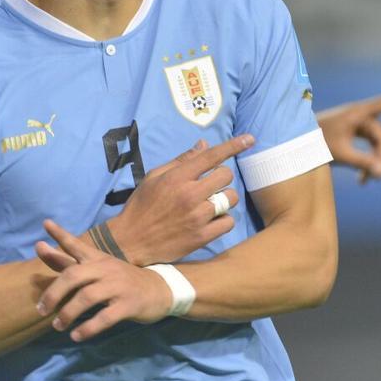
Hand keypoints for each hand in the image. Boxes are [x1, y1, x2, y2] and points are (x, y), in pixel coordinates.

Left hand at [35, 220, 171, 342]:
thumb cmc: (121, 279)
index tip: (45, 224)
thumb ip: (67, 260)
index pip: (76, 244)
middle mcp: (105, 269)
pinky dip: (88, 328)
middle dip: (54, 292)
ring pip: (87, 297)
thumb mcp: (96, 267)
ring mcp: (117, 286)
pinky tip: (76, 336)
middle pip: (74, 275)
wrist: (159, 290)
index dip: (60, 235)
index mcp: (97, 259)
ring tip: (57, 325)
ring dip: (68, 313)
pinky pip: (105, 317)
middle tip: (41, 309)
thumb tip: (38, 246)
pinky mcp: (128, 305)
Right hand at [98, 134, 252, 265]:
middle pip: (225, 175)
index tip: (250, 139)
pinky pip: (228, 222)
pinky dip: (223, 220)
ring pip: (230, 198)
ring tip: (211, 203)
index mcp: (177, 177)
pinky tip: (211, 220)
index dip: (233, 145)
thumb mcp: (155, 177)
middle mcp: (190, 194)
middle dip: (221, 176)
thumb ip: (181, 161)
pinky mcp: (202, 236)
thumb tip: (204, 144)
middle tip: (210, 184)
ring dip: (224, 198)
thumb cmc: (141, 206)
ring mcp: (198, 216)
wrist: (131, 241)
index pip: (211, 156)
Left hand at [317, 80, 380, 183]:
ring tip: (365, 181)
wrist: (295, 144)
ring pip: (378, 144)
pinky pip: (370, 148)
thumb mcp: (341, 154)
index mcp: (356, 113)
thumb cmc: (316, 144)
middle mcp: (360, 116)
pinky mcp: (355, 134)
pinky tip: (362, 181)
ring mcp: (358, 125)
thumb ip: (363, 163)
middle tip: (377, 177)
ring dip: (375, 162)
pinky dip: (369, 162)